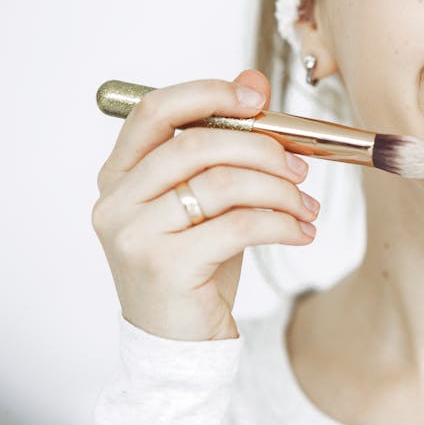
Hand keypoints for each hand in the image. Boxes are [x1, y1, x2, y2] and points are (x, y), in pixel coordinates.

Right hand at [91, 70, 317, 340]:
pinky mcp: (165, 267)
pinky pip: (239, 226)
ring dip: (280, 191)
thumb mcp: (209, 199)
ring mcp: (135, 234)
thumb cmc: (195, 265)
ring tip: (307, 207)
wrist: (178, 344)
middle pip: (197, 144)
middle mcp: (117, 201)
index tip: (258, 99)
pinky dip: (282, 223)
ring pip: (223, 184)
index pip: (155, 111)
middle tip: (300, 168)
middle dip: (263, 149)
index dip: (209, 95)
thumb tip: (252, 80)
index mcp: (120, 174)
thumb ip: (224, 143)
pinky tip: (301, 232)